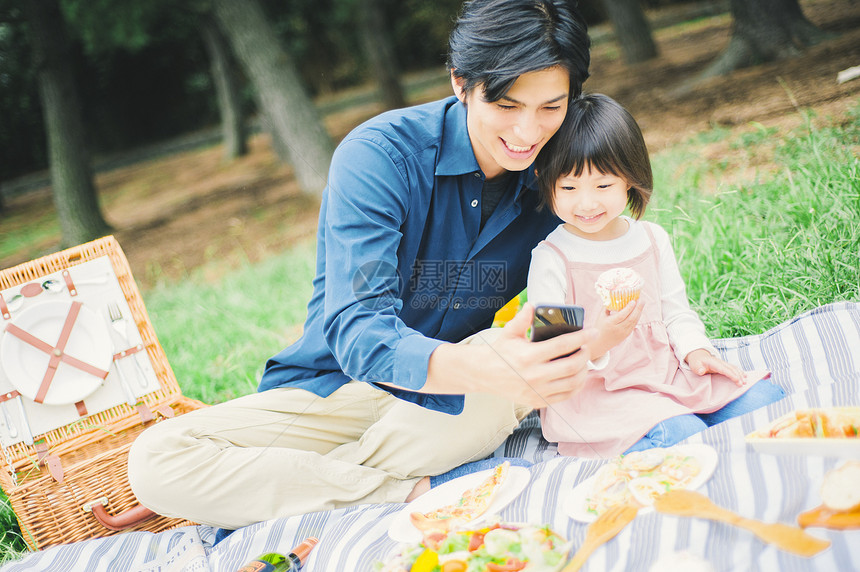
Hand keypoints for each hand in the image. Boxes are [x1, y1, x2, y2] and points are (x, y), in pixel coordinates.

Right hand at [426, 303, 593, 407]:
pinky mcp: (539, 401)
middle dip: (584, 354)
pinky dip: (576, 385)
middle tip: (586, 347)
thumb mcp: (509, 333)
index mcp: (528, 356)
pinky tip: (577, 375)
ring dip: (583, 370)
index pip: (562, 345)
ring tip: (582, 361)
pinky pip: (566, 395)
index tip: (592, 332)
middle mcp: (534, 376)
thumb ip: (522, 319)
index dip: (581, 337)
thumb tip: (533, 306)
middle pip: (572, 366)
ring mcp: (537, 391)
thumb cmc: (500, 352)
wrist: (485, 375)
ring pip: (572, 382)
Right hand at [590, 299, 642, 358]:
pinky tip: (638, 311)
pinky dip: (637, 317)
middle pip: (631, 318)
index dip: (629, 308)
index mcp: (610, 323)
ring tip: (641, 303)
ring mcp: (623, 333)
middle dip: (638, 308)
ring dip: (639, 312)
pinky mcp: (626, 335)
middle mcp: (618, 329)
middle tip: (642, 300)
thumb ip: (607, 306)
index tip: (633, 300)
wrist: (599, 343)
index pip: (622, 315)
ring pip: (634, 322)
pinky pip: (634, 325)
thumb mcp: (600, 316)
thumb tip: (613, 296)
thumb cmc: (599, 327)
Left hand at [685, 348, 746, 385]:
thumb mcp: (694, 365)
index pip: (724, 369)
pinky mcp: (723, 366)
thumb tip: (700, 371)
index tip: (737, 380)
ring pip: (734, 368)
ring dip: (740, 374)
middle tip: (743, 384)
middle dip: (738, 376)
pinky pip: (733, 368)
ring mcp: (723, 363)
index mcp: (714, 363)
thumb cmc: (696, 362)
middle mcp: (720, 362)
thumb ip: (697, 368)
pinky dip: (739, 372)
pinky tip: (744, 376)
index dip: (731, 374)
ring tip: (745, 381)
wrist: (698, 356)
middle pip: (731, 369)